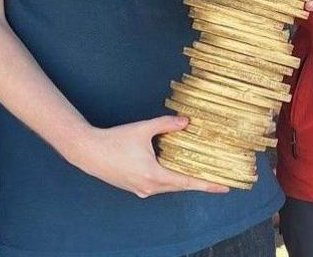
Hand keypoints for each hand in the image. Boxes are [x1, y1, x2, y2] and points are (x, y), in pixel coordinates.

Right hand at [64, 116, 228, 197]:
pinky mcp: (134, 188)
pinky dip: (166, 179)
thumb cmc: (114, 141)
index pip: (187, 182)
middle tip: (215, 178)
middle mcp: (149, 187)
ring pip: (168, 186)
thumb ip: (165, 125)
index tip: (224, 187)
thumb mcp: (142, 129)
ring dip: (180, 180)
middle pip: (179, 186)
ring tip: (195, 172)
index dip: (207, 184)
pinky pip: (156, 186)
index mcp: (154, 175)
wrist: (88, 152)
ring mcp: (141, 190)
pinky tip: (169, 169)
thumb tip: (186, 121)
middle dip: (197, 182)